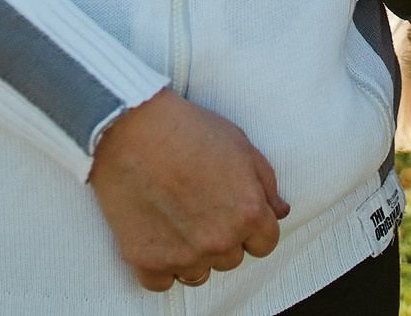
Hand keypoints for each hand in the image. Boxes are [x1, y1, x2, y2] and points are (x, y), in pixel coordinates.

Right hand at [88, 89, 287, 292]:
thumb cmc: (186, 129)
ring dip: (192, 254)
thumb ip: (266, 183)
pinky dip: (160, 264)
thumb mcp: (240, 144)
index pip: (266, 243)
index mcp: (248, 213)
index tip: (233, 213)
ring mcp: (183, 255)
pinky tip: (155, 235)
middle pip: (232, 259)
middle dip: (221, 238)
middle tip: (198, 207)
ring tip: (176, 219)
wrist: (130, 128)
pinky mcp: (148, 261)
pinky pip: (163, 282)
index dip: (252, 227)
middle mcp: (220, 240)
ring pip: (199, 273)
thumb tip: (280, 211)